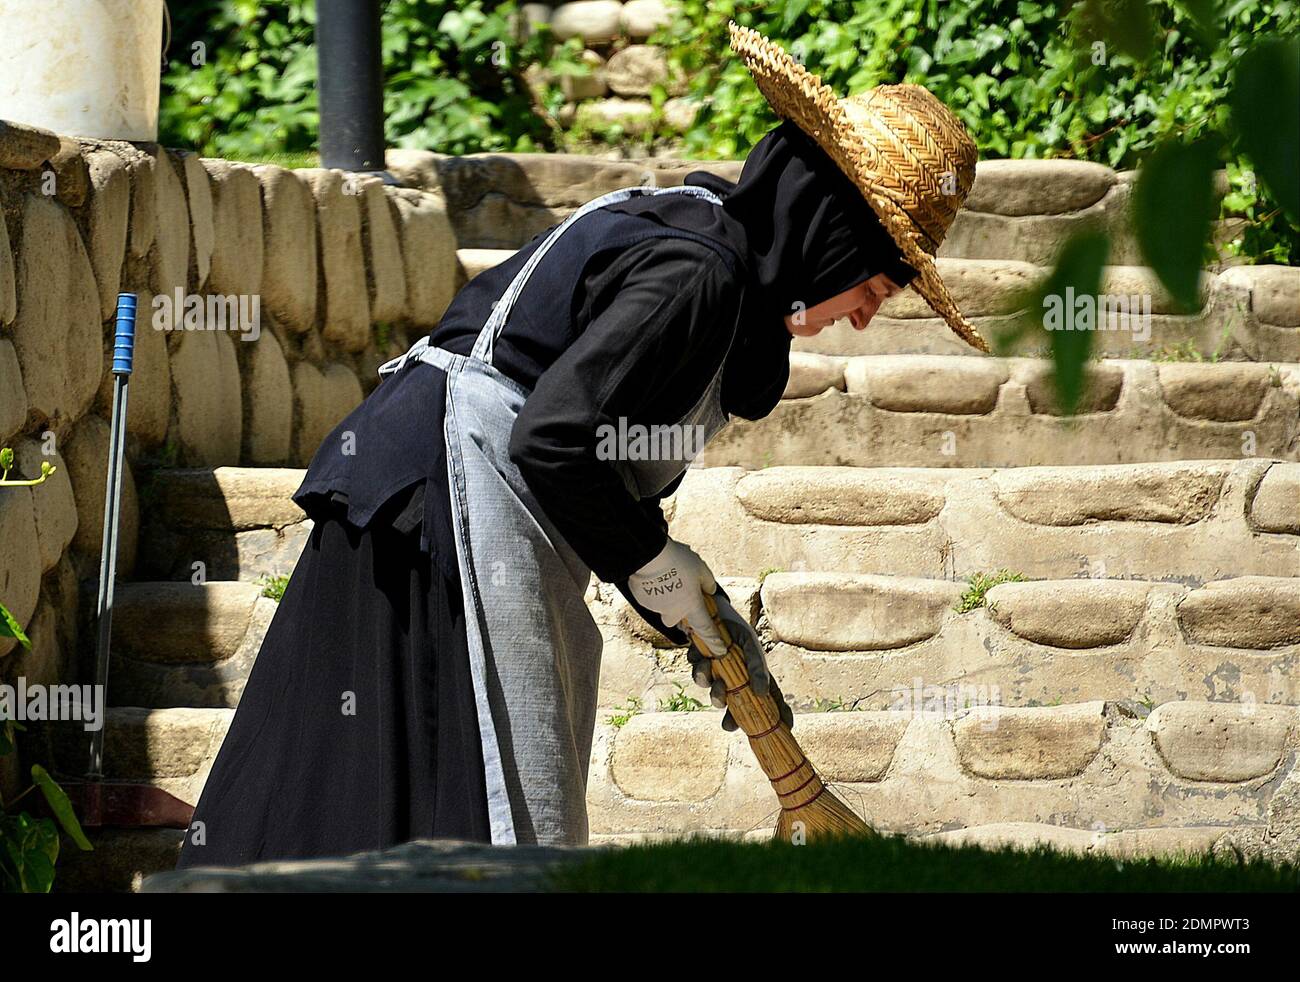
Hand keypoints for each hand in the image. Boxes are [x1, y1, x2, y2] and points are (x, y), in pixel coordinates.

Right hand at [626, 538, 725, 654]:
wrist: (649, 555)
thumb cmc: (678, 561)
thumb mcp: (701, 568)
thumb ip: (708, 583)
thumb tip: (709, 590)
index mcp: (692, 606)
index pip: (705, 629)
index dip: (714, 640)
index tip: (719, 650)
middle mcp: (674, 612)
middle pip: (678, 619)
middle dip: (679, 610)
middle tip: (680, 593)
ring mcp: (657, 608)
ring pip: (663, 608)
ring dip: (666, 599)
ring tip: (666, 577)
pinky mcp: (642, 601)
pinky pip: (650, 600)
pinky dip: (653, 592)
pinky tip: (654, 577)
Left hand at [686, 593, 794, 732]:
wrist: (708, 610)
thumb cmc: (734, 628)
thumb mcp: (749, 644)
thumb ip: (757, 667)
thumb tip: (761, 692)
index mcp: (754, 675)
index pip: (771, 700)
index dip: (779, 716)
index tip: (786, 729)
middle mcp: (737, 680)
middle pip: (738, 709)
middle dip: (733, 720)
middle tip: (729, 725)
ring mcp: (718, 676)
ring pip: (715, 696)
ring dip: (714, 692)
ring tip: (716, 680)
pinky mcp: (701, 667)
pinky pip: (699, 676)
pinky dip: (701, 670)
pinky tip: (702, 658)